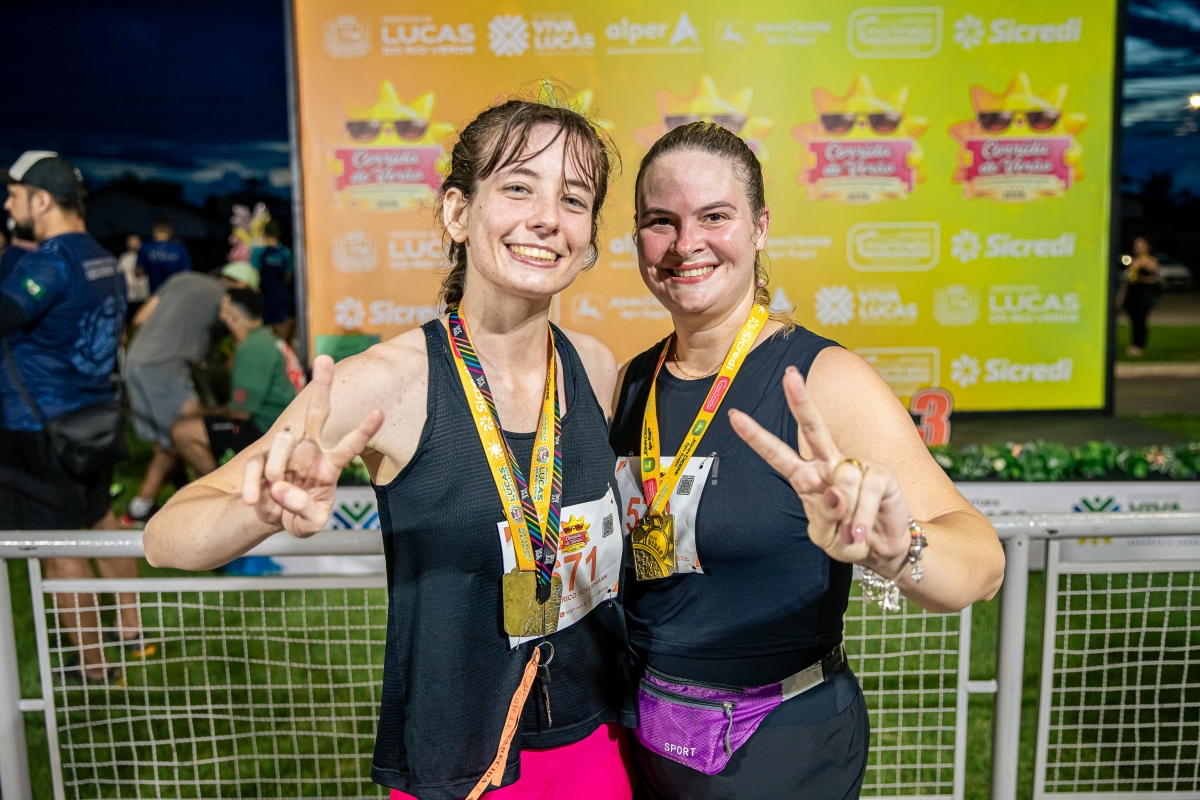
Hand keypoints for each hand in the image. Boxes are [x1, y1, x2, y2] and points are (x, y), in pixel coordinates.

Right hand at [242, 355, 383, 536]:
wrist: (271, 519)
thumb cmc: (299, 517)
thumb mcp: (309, 525)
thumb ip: (304, 510)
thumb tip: (282, 489)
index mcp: (330, 464)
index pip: (351, 445)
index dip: (364, 430)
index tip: (379, 412)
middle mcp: (310, 450)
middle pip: (317, 412)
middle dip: (322, 385)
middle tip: (325, 358)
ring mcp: (285, 452)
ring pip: (283, 440)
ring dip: (278, 469)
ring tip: (275, 494)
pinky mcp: (260, 458)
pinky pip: (255, 464)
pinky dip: (253, 485)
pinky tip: (252, 501)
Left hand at [728, 366, 910, 575]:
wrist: (881, 549)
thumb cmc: (847, 538)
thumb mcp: (826, 537)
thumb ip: (825, 518)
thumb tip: (837, 494)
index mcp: (804, 477)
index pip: (776, 453)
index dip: (756, 436)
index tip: (734, 415)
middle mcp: (827, 465)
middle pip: (813, 428)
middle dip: (801, 401)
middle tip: (791, 374)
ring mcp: (854, 467)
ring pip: (843, 479)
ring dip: (846, 515)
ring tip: (852, 533)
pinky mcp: (880, 475)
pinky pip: (866, 493)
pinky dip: (862, 519)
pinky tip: (862, 531)